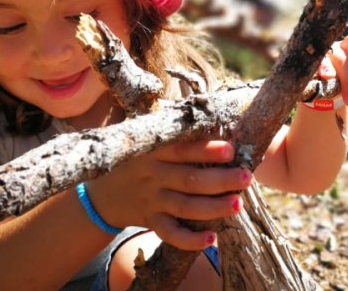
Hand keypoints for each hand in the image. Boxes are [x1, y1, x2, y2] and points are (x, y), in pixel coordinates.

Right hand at [87, 140, 251, 249]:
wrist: (100, 194)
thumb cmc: (135, 158)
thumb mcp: (145, 137)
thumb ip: (172, 128)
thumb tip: (211, 107)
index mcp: (155, 150)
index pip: (183, 149)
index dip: (207, 150)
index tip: (231, 149)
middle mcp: (154, 175)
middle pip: (190, 180)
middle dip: (221, 180)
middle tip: (246, 178)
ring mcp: (152, 200)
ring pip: (186, 207)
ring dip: (213, 207)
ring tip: (237, 205)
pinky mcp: (150, 221)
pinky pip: (170, 234)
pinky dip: (190, 240)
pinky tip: (212, 239)